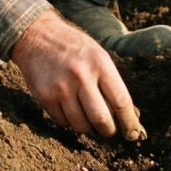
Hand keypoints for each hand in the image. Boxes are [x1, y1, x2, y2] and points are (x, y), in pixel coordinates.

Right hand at [11, 10, 144, 140]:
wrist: (37, 36)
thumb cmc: (74, 48)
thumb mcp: (98, 56)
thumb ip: (112, 84)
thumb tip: (131, 116)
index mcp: (99, 64)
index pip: (121, 101)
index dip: (129, 122)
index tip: (133, 134)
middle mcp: (81, 76)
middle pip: (101, 119)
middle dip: (108, 130)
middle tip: (108, 129)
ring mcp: (61, 88)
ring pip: (81, 126)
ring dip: (87, 126)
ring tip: (85, 114)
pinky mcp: (45, 97)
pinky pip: (63, 123)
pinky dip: (69, 121)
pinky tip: (68, 107)